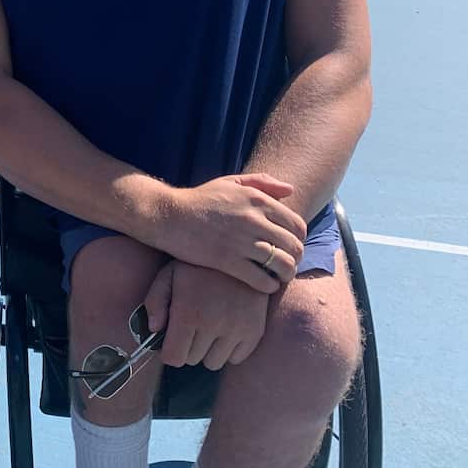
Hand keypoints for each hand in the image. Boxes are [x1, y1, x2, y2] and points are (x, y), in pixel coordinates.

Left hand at [144, 260, 268, 369]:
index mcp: (188, 313)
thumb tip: (154, 329)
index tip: (170, 340)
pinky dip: (228, 350)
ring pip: (213, 363)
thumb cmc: (198, 265)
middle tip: (189, 327)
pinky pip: (236, 358)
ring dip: (207, 350)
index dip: (168, 351)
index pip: (174, 358)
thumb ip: (155, 301)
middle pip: (192, 360)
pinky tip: (224, 329)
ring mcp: (237, 330)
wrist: (240, 254)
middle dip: (186, 347)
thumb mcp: (169, 274)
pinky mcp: (254, 331)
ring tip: (206, 328)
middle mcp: (214, 326)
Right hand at [157, 173, 306, 292]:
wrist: (167, 215)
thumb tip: (290, 191)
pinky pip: (261, 280)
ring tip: (278, 276)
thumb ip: (262, 182)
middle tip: (286, 264)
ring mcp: (240, 241)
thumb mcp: (230, 182)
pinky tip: (264, 284)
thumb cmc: (200, 199)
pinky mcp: (227, 261)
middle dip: (295, 258)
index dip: (299, 239)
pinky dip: (269, 285)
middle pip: (293, 246)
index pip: (297, 225)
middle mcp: (253, 220)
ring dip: (286, 274)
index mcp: (256, 199)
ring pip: (282, 264)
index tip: (291, 246)